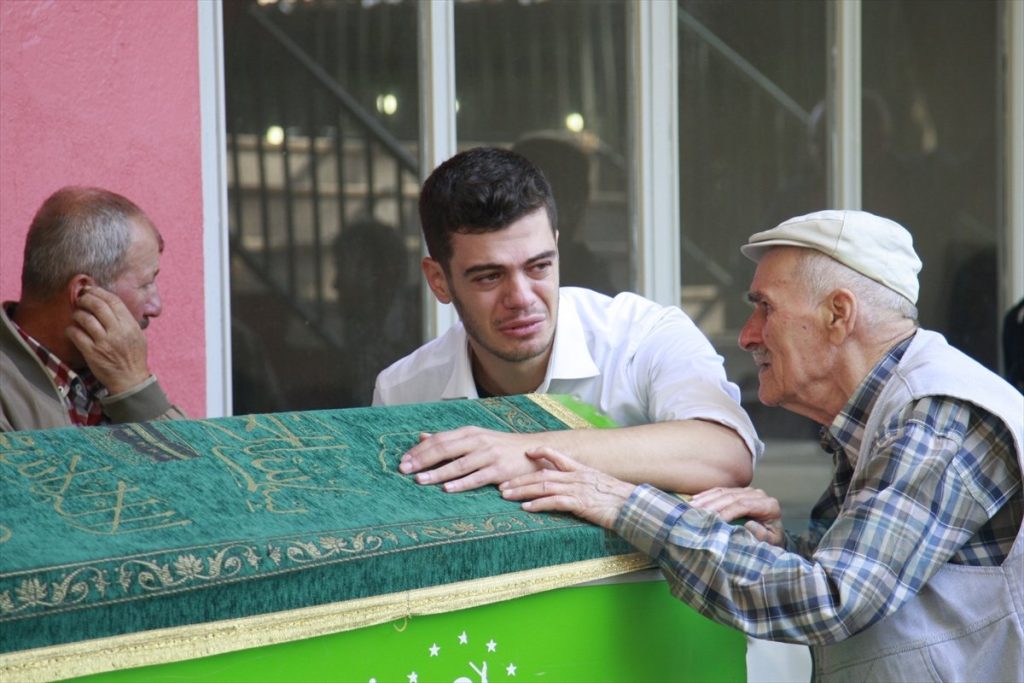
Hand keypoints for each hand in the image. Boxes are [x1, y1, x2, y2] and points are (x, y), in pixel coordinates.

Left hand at [66, 286, 150, 393]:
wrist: (130, 379)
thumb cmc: (134, 356)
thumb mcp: (138, 335)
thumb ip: (126, 319)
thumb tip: (109, 303)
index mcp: (130, 325)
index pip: (113, 301)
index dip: (99, 292)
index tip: (91, 290)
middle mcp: (117, 332)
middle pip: (98, 306)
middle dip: (85, 299)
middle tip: (80, 299)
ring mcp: (103, 342)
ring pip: (85, 319)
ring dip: (77, 314)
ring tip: (77, 315)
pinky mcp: (92, 353)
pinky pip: (76, 335)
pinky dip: (71, 329)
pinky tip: (72, 330)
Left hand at [399, 427, 552, 491]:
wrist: (534, 452)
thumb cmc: (501, 447)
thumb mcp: (476, 438)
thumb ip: (449, 439)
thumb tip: (422, 436)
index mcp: (470, 432)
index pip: (439, 439)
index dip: (420, 450)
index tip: (403, 460)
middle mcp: (478, 441)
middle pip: (445, 448)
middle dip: (422, 460)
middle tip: (404, 469)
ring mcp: (489, 455)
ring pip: (458, 464)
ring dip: (437, 473)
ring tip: (419, 480)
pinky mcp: (500, 469)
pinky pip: (477, 477)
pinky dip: (461, 483)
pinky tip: (448, 489)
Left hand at [499, 447, 634, 529]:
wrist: (635, 507)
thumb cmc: (620, 500)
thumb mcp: (602, 485)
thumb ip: (587, 483)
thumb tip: (576, 488)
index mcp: (582, 471)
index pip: (558, 456)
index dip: (542, 452)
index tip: (527, 451)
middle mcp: (577, 477)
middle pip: (542, 474)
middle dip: (520, 479)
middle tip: (503, 485)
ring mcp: (578, 489)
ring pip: (543, 487)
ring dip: (522, 491)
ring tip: (506, 495)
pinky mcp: (580, 503)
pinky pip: (554, 502)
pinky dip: (538, 504)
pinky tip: (526, 508)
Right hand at [688, 486, 784, 545]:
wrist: (772, 536)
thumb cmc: (771, 542)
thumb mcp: (771, 543)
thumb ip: (763, 535)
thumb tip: (749, 524)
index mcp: (769, 506)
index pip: (744, 505)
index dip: (728, 511)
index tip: (714, 520)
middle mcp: (759, 495)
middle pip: (732, 497)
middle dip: (713, 505)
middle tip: (696, 512)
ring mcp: (748, 491)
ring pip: (725, 492)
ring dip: (707, 499)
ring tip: (692, 507)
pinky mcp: (739, 491)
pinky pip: (721, 490)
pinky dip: (707, 495)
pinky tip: (695, 500)